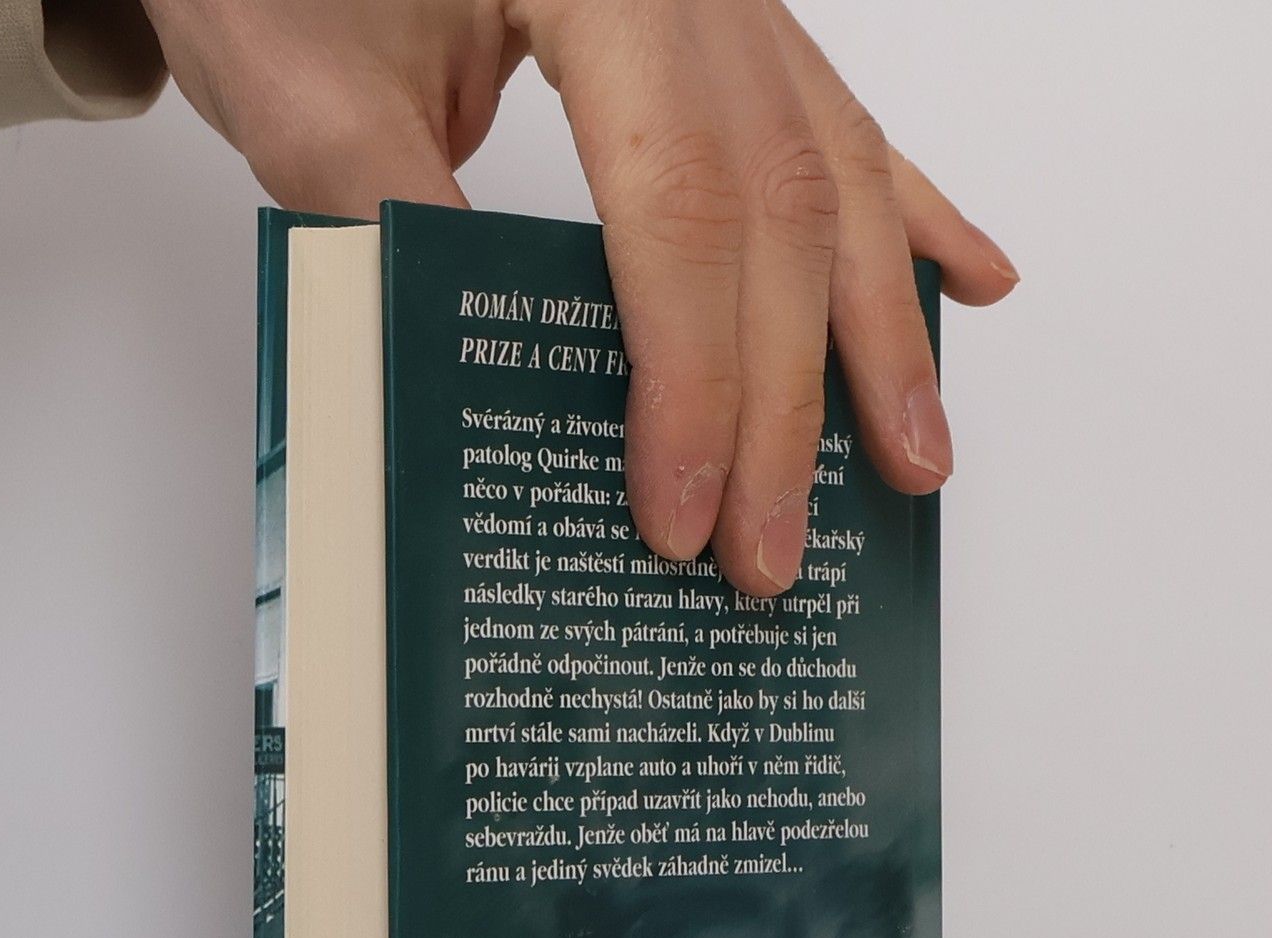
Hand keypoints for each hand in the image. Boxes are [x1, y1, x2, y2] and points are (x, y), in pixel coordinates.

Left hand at [140, 0, 1017, 594]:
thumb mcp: (298, 85)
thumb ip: (393, 223)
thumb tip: (494, 395)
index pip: (675, 202)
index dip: (692, 375)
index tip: (682, 514)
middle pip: (779, 205)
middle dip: (785, 399)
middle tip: (773, 551)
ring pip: (837, 169)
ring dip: (879, 329)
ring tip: (914, 457)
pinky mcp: (728, 24)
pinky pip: (838, 119)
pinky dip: (909, 210)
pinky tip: (973, 278)